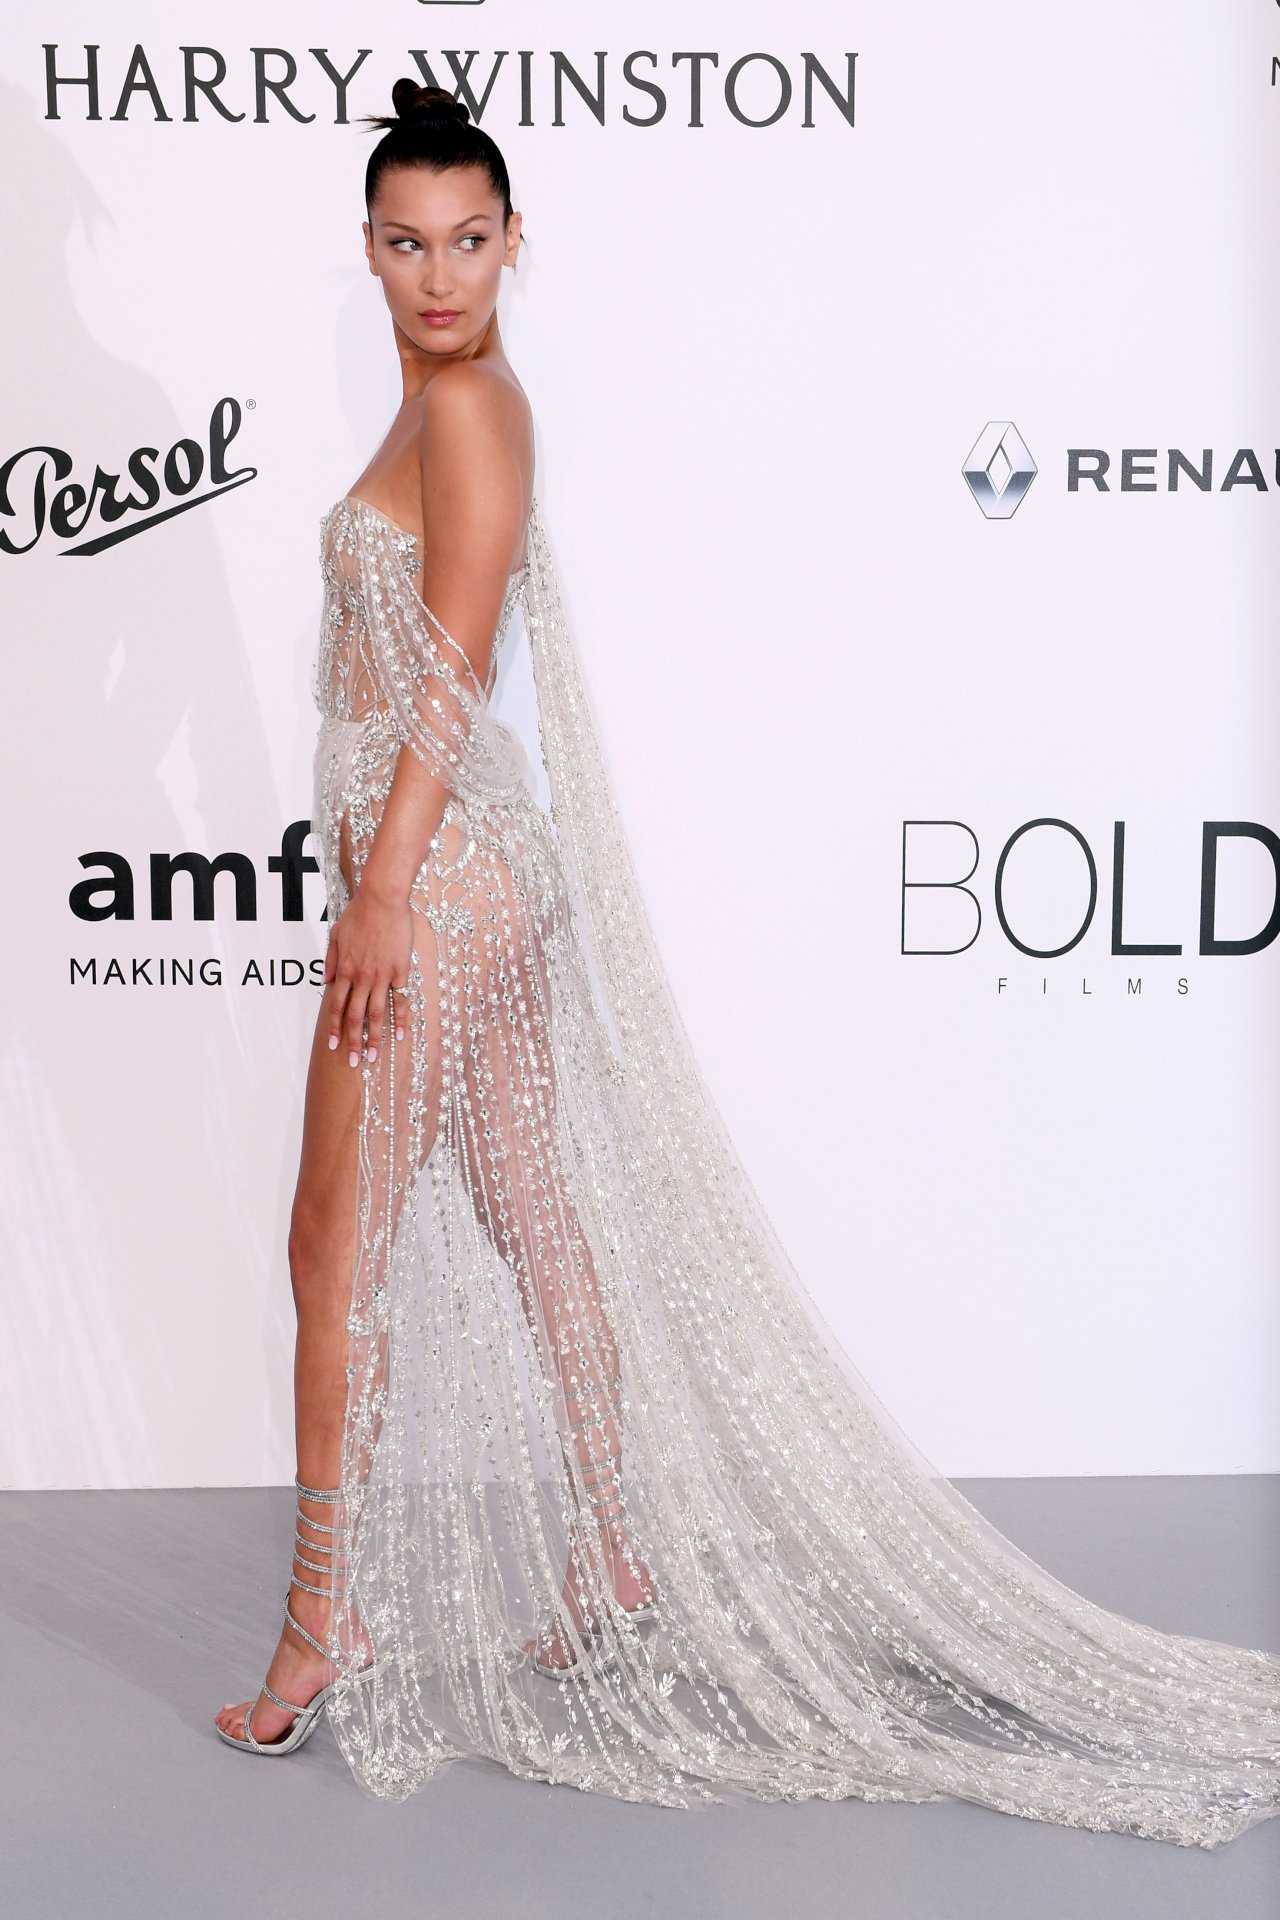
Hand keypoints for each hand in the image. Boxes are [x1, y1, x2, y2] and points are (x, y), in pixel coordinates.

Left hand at [323, 882, 413, 1066]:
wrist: (382, 899)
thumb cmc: (359, 913)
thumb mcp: (336, 935)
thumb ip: (330, 960)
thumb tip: (326, 981)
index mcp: (345, 969)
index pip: (337, 1006)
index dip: (335, 1028)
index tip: (334, 1046)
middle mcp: (362, 977)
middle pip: (355, 1016)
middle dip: (353, 1041)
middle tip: (353, 1062)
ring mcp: (382, 976)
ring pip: (376, 1013)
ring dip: (374, 1037)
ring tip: (373, 1056)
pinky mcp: (400, 971)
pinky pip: (400, 999)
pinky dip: (401, 1018)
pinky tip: (402, 1034)